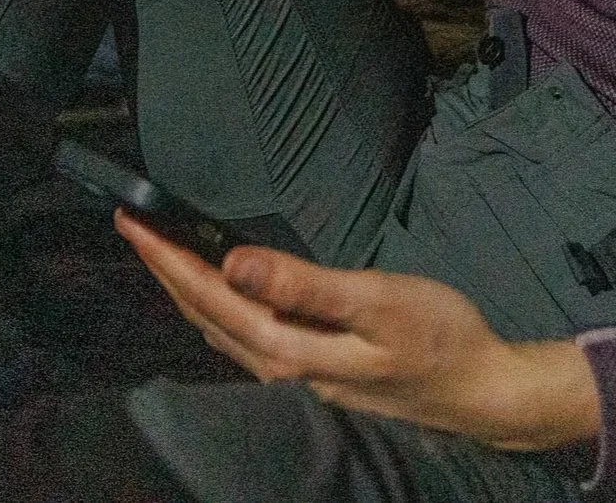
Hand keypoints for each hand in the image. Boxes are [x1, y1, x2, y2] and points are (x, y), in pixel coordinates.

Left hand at [114, 211, 600, 451]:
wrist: (482, 392)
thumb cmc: (439, 338)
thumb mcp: (376, 300)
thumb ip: (302, 284)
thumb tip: (233, 262)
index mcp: (291, 349)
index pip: (210, 297)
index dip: (167, 260)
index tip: (132, 223)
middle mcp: (283, 370)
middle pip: (206, 315)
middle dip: (165, 271)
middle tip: (133, 227)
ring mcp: (297, 377)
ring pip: (222, 330)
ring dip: (187, 290)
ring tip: (162, 253)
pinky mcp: (313, 372)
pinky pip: (246, 337)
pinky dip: (220, 307)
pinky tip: (220, 293)